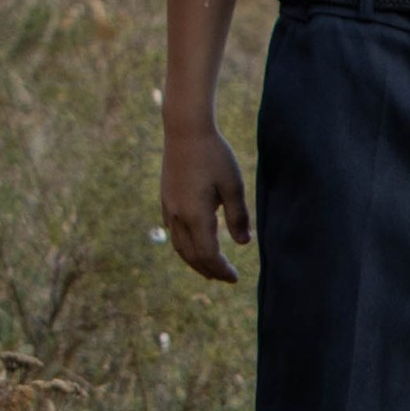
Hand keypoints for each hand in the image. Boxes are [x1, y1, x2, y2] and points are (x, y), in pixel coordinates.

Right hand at [162, 122, 250, 283]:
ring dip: (194, 261)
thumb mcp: (233, 186)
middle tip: (224, 279)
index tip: (235, 278)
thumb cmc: (214, 155)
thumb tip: (243, 243)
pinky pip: (174, 232)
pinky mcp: (166, 199)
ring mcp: (168, 208)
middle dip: (208, 270)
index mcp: (196, 215)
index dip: (221, 269)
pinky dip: (185, 246)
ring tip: (209, 269)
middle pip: (191, 255)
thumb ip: (238, 216)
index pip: (208, 254)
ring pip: (179, 246)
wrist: (185, 131)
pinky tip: (194, 244)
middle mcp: (178, 216)